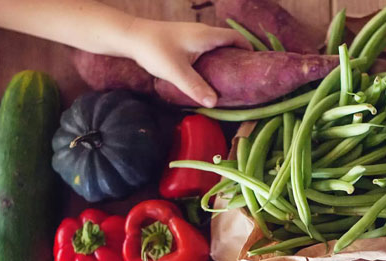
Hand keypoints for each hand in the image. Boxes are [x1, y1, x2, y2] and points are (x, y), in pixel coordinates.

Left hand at [127, 20, 251, 106]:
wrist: (130, 36)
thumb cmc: (154, 50)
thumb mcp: (176, 72)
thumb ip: (195, 87)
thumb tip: (214, 103)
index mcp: (206, 36)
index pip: (235, 38)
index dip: (248, 48)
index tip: (255, 63)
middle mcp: (202, 31)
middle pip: (228, 40)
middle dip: (238, 55)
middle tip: (244, 75)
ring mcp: (192, 33)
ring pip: (216, 43)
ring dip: (225, 56)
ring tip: (229, 77)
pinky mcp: (183, 39)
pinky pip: (206, 46)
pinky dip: (213, 56)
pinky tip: (208, 72)